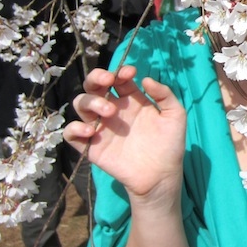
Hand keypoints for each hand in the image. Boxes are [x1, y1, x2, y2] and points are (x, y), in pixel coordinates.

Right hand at [64, 66, 186, 201]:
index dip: (120, 71)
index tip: (130, 73)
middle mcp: (113, 110)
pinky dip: (75, 129)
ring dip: (91, 101)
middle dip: (96, 77)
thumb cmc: (169, 144)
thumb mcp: (175, 115)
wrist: (162, 175)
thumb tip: (145, 80)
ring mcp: (101, 127)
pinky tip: (92, 131)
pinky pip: (71, 134)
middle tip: (108, 81)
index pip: (117, 78)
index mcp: (131, 99)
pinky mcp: (91, 147)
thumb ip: (165, 94)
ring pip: (81, 105)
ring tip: (110, 112)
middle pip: (93, 86)